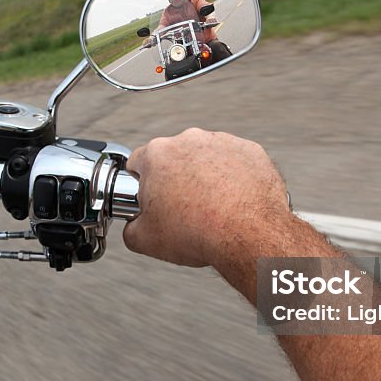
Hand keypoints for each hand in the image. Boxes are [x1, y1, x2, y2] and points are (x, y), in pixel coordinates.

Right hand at [122, 128, 292, 269]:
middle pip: (174, 158)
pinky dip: (234, 177)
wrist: (249, 235)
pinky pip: (236, 161)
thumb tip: (134, 227)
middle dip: (176, 180)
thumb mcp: (145, 240)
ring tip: (212, 208)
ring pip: (206, 158)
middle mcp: (189, 140)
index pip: (138, 163)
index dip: (142, 185)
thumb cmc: (200, 232)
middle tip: (184, 209)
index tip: (152, 200)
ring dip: (206, 176)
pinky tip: (234, 201)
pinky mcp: (249, 150)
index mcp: (157, 154)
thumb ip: (131, 228)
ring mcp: (222, 142)